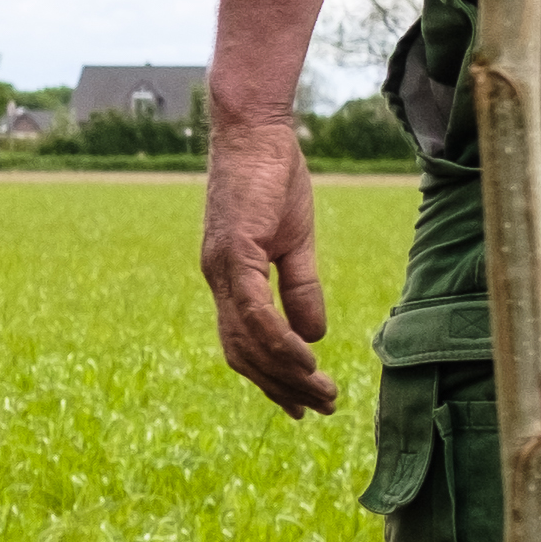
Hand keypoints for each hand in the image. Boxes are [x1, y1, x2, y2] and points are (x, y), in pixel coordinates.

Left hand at [204, 107, 334, 413]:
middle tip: (319, 409)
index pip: (243, 344)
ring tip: (321, 392)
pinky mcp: (234, 250)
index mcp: (229, 279)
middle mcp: (219, 280)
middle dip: (280, 386)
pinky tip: (303, 358)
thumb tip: (313, 337)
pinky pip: (252, 308)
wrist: (257, 132)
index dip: (269, 378)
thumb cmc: (273, 178)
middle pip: (242, 352)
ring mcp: (222, 267)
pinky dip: (276, 338)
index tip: (300, 405)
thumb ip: (300, 288)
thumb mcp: (294, 242)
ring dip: (284, 371)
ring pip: (247, 338)